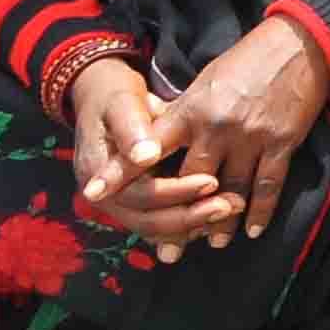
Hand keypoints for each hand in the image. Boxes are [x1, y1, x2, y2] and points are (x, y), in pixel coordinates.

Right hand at [62, 60, 234, 256]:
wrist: (104, 104)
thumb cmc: (115, 100)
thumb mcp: (122, 106)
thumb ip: (133, 131)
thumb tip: (146, 156)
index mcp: (97, 175)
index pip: (138, 196)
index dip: (175, 192)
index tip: (211, 181)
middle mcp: (106, 197)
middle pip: (148, 221)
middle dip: (191, 216)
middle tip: (231, 205)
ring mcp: (121, 204)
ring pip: (158, 229)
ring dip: (195, 224)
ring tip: (233, 208)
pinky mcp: (138, 205)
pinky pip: (163, 224)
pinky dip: (190, 222)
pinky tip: (221, 213)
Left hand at [140, 17, 329, 242]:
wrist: (298, 45)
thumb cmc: (245, 61)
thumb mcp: (203, 83)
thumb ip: (182, 116)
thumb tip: (158, 143)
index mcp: (189, 111)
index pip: (147, 147)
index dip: (120, 172)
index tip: (95, 193)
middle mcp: (215, 128)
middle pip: (190, 183)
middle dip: (178, 218)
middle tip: (169, 248)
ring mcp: (250, 137)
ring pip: (230, 191)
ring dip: (221, 222)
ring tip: (214, 243)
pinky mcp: (281, 142)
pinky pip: (267, 185)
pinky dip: (259, 210)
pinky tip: (252, 229)